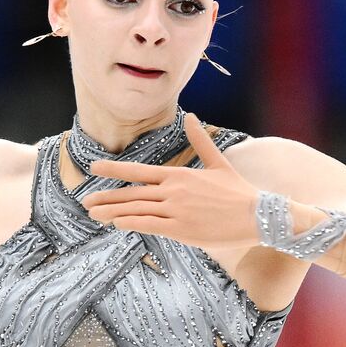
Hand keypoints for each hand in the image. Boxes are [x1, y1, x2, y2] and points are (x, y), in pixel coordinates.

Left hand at [79, 112, 260, 252]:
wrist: (259, 215)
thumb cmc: (239, 192)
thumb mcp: (219, 162)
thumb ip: (200, 141)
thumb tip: (192, 117)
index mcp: (179, 175)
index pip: (139, 170)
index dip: (114, 169)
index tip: (94, 167)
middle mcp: (173, 190)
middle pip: (132, 192)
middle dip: (106, 197)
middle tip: (86, 200)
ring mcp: (176, 210)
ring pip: (136, 209)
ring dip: (112, 212)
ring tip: (94, 214)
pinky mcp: (182, 229)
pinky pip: (149, 225)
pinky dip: (130, 223)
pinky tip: (116, 224)